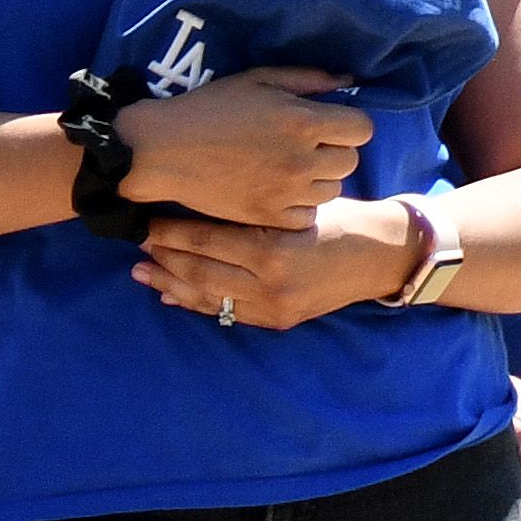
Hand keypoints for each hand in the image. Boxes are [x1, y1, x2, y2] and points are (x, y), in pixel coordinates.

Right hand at [117, 67, 372, 226]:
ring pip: (332, 189)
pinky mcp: (266, 217)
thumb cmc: (210, 108)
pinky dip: (300, 205)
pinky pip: (307, 216)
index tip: (331, 124)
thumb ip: (309, 79)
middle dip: (336, 150)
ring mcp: (284, 192)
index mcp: (303, 121)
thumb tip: (348, 83)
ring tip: (293, 167)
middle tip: (309, 145)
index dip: (350, 124)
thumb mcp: (260, 80)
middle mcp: (300, 159)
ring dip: (320, 178)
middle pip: (350, 161)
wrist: (162, 151)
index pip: (363, 129)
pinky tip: (281, 191)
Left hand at [132, 197, 432, 330]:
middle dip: (166, 257)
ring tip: (141, 272)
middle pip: (200, 272)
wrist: (382, 256)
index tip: (150, 220)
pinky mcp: (276, 321)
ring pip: (208, 297)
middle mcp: (269, 286)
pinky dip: (196, 303)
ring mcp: (272, 308)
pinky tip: (173, 295)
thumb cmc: (344, 218)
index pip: (209, 242)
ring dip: (171, 284)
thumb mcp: (302, 205)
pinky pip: (226, 313)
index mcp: (275, 251)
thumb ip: (259, 210)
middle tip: (137, 243)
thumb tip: (208, 200)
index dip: (176, 232)